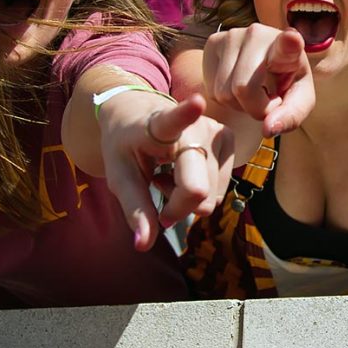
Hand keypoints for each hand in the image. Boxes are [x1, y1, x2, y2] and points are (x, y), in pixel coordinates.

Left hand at [100, 94, 233, 250]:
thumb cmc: (126, 144)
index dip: (186, 113)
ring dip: (187, 200)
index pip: (174, 119)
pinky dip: (200, 193)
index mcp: (158, 125)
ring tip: (166, 177)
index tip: (197, 102)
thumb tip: (144, 245)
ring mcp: (216, 131)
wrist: (138, 113)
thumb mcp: (119, 175)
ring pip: (211, 195)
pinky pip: (220, 189)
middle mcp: (195, 125)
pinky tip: (182, 173)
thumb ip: (134, 208)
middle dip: (176, 208)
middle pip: (197, 190)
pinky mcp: (228, 139)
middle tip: (156, 192)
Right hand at [203, 24, 314, 136]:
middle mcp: (258, 34)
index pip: (287, 45)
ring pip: (223, 92)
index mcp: (288, 48)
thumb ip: (290, 118)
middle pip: (243, 88)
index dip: (289, 43)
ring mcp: (232, 35)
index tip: (293, 38)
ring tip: (253, 92)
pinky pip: (211, 89)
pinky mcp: (213, 42)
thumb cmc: (286, 83)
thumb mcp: (298, 102)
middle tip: (266, 100)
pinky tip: (237, 85)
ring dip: (238, 104)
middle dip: (254, 107)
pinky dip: (224, 98)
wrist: (266, 65)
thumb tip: (267, 129)